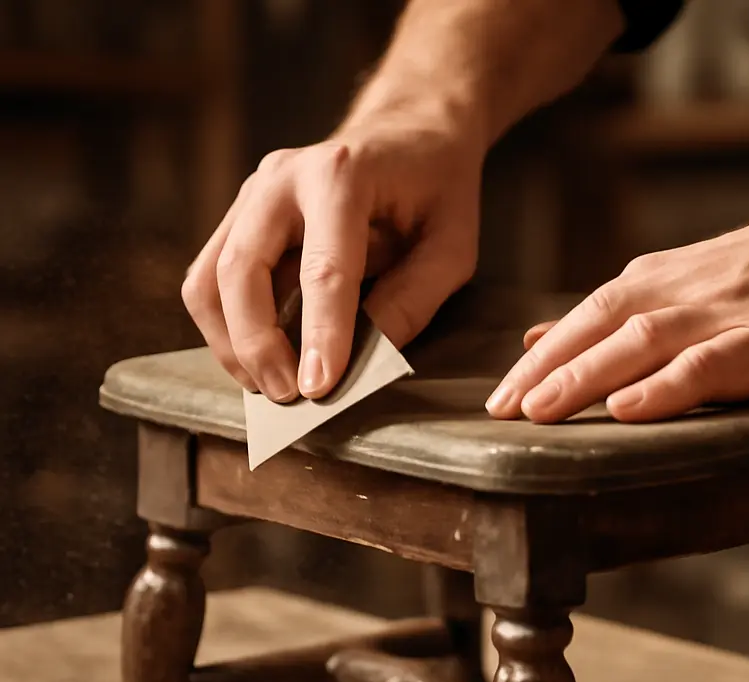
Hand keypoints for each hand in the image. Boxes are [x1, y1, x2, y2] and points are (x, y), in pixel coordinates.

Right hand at [182, 97, 484, 400]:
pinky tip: (259, 361)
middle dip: (259, 345)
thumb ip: (414, 298)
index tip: (320, 389)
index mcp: (342, 174)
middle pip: (242, 271)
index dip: (320, 335)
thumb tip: (365, 359)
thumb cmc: (436, 189)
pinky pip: (210, 281)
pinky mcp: (239, 218)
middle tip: (290, 398)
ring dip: (231, 344)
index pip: (323, 269)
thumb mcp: (453, 246)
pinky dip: (227, 330)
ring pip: (209, 280)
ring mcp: (251, 195)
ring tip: (271, 388)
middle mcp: (282, 178)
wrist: (407, 131)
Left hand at [486, 171, 748, 422]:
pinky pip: (709, 365)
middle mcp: (678, 295)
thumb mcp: (683, 282)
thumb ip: (613, 314)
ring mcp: (723, 316)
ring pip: (640, 345)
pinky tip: (630, 409)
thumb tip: (537, 337)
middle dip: (543, 374)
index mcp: (657, 284)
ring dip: (586, 377)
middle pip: (596, 332)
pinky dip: (666, 387)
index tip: (494, 403)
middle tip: (497, 414)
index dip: (534, 363)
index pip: (580, 322)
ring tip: (540, 412)